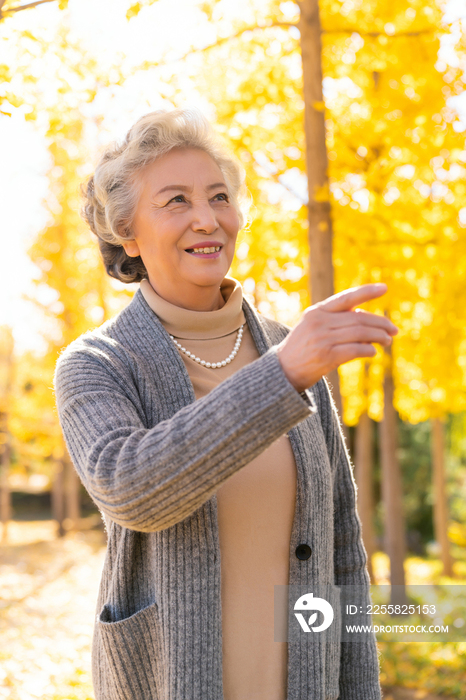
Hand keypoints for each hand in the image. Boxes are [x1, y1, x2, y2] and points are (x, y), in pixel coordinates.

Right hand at [276, 283, 397, 392]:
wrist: (283, 370)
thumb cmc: (303, 348)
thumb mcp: (313, 326)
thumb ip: (336, 319)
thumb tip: (364, 315)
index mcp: (317, 311)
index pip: (346, 298)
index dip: (366, 292)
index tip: (384, 288)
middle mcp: (319, 322)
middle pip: (358, 319)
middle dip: (380, 323)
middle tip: (394, 330)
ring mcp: (322, 339)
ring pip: (359, 333)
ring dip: (378, 337)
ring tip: (388, 340)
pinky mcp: (326, 356)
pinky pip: (354, 350)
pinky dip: (368, 350)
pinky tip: (373, 352)